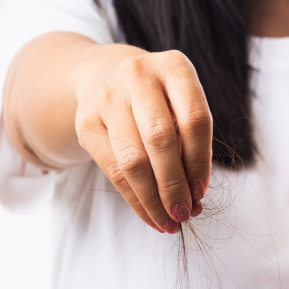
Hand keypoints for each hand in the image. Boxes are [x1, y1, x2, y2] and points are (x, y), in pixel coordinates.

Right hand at [74, 50, 212, 233]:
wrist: (106, 77)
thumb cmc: (159, 101)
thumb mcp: (181, 105)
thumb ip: (191, 142)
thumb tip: (194, 197)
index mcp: (174, 66)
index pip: (194, 119)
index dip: (200, 162)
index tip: (201, 193)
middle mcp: (138, 75)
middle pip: (159, 139)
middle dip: (174, 184)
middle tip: (184, 214)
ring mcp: (108, 97)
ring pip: (132, 160)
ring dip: (153, 198)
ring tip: (167, 221)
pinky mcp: (86, 121)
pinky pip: (112, 170)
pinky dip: (134, 200)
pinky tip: (149, 214)